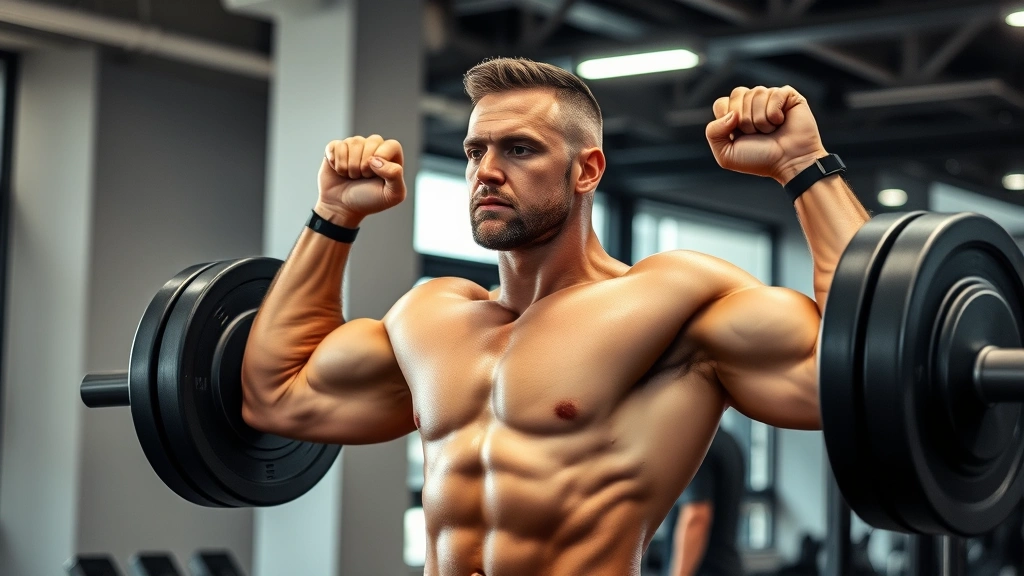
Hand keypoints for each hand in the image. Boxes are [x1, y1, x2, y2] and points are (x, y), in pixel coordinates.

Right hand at [317, 135, 405, 221]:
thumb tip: (376, 159)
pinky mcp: (336, 147)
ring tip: (351, 176)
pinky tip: (339, 171)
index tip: (375, 175)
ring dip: (350, 166)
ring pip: (353, 142)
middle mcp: (374, 147)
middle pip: (373, 140)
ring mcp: (354, 146)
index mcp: (391, 157)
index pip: (393, 145)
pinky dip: (336, 162)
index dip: (382, 159)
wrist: (342, 207)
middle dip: (365, 165)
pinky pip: (336, 145)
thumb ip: (396, 175)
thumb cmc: (368, 200)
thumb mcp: (392, 195)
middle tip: (362, 177)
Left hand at [705, 86, 826, 183]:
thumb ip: (713, 132)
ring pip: (756, 93)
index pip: (721, 103)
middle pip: (737, 94)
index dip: (727, 119)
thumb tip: (731, 113)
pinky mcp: (787, 95)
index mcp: (734, 115)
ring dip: (761, 119)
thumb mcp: (726, 154)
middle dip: (745, 120)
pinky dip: (775, 113)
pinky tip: (781, 122)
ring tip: (771, 130)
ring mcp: (769, 98)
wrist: (789, 163)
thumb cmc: (760, 160)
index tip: (739, 135)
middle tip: (757, 134)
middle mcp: (751, 104)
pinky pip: (774, 94)